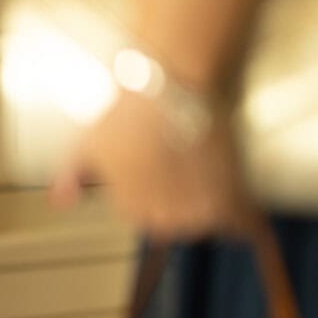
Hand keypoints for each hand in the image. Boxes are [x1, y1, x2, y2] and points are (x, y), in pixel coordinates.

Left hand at [52, 91, 256, 239]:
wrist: (172, 84)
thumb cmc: (126, 112)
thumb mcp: (87, 143)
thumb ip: (71, 176)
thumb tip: (59, 202)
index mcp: (131, 208)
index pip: (144, 215)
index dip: (151, 191)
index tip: (158, 169)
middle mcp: (163, 216)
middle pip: (174, 221)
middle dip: (176, 200)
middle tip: (181, 167)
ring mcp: (197, 208)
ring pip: (205, 222)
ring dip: (205, 208)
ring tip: (205, 176)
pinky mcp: (231, 193)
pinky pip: (242, 222)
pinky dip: (249, 229)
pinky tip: (258, 233)